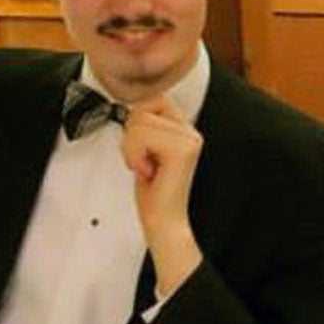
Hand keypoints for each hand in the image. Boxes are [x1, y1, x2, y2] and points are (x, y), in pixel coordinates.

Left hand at [121, 96, 203, 293]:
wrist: (164, 222)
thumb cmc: (153, 192)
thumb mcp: (146, 150)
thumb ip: (146, 126)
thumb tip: (133, 106)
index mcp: (185, 130)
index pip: (153, 100)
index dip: (136, 124)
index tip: (143, 152)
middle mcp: (192, 132)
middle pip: (145, 106)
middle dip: (131, 135)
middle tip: (143, 161)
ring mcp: (190, 140)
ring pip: (139, 121)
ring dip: (131, 147)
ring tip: (146, 168)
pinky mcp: (183, 150)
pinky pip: (141, 136)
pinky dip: (135, 155)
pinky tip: (148, 172)